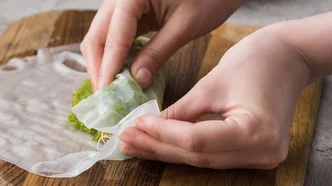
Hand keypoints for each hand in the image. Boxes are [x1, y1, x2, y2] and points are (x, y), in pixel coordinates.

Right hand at [81, 0, 242, 89]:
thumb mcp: (185, 26)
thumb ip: (157, 53)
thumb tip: (136, 81)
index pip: (113, 37)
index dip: (108, 68)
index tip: (105, 93)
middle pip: (97, 36)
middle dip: (99, 67)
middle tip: (105, 96)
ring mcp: (122, 3)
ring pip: (101, 36)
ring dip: (104, 62)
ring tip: (111, 89)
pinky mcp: (129, 10)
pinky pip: (114, 34)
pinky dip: (115, 54)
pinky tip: (121, 72)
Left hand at [118, 25, 312, 168]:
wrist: (289, 58)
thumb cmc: (255, 61)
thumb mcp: (210, 85)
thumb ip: (180, 112)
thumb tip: (147, 127)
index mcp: (256, 131)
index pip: (196, 141)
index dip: (161, 134)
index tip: (134, 124)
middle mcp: (262, 152)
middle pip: (198, 156)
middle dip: (157, 147)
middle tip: (126, 139)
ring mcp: (261, 157)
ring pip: (202, 160)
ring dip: (166, 152)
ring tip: (135, 143)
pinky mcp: (254, 154)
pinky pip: (212, 156)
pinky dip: (184, 151)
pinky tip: (159, 146)